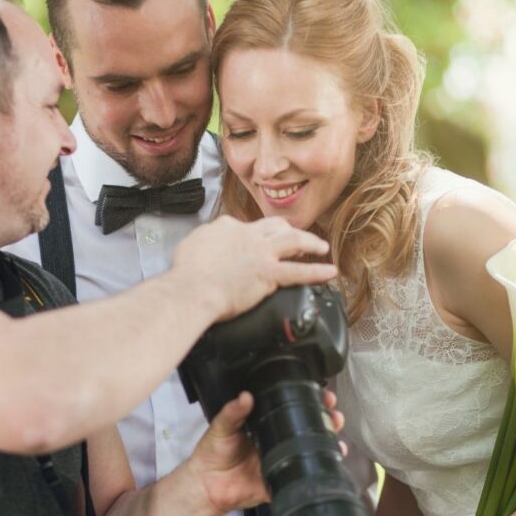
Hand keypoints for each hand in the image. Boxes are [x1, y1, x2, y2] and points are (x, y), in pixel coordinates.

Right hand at [173, 216, 337, 320]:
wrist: (193, 289)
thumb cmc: (186, 274)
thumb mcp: (190, 244)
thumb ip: (205, 240)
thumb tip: (207, 243)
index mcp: (227, 226)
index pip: (244, 225)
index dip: (250, 234)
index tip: (251, 243)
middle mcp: (247, 234)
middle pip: (275, 226)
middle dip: (287, 229)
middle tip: (296, 236)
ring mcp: (261, 253)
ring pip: (293, 240)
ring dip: (310, 241)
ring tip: (321, 246)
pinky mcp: (269, 274)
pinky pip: (299, 272)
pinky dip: (317, 272)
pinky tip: (330, 272)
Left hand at [185, 388, 348, 515]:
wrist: (207, 483)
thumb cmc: (212, 452)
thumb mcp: (221, 426)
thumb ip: (233, 412)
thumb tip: (244, 397)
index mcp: (264, 424)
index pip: (290, 408)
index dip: (307, 399)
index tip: (319, 392)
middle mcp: (276, 440)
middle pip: (307, 426)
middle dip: (326, 417)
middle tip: (333, 410)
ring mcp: (280, 459)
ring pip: (310, 448)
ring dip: (327, 440)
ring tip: (335, 432)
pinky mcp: (280, 479)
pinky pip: (301, 475)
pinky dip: (316, 469)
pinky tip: (326, 460)